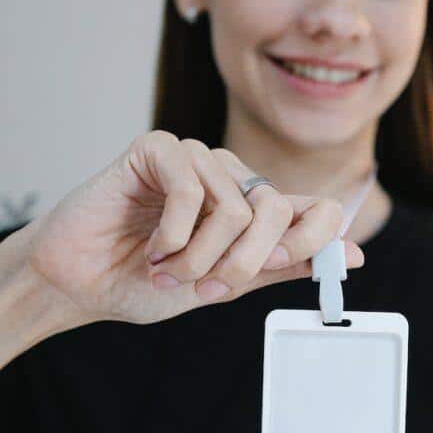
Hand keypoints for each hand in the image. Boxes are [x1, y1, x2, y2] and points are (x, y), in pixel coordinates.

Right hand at [22, 130, 363, 325]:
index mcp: (254, 210)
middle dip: (241, 262)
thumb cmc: (144, 281)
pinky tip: (151, 245)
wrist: (81, 283)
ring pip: (235, 209)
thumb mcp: (225, 284)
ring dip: (198, 256)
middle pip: (277, 210)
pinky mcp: (159, 149)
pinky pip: (191, 190)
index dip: (314, 243)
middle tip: (203, 284)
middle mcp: (233, 179)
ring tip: (165, 267)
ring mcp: (198, 159)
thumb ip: (282, 266)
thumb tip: (352, 255)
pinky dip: (172, 234)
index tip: (278, 269)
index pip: (318, 209)